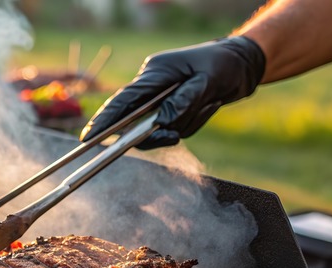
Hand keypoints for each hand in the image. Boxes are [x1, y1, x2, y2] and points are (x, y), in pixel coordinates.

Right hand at [80, 36, 265, 148]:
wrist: (242, 65)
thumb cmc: (224, 66)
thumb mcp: (208, 82)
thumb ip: (183, 101)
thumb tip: (162, 123)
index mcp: (155, 73)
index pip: (124, 100)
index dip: (104, 120)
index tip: (88, 138)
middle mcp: (152, 86)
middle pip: (137, 118)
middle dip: (151, 131)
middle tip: (168, 137)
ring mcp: (161, 98)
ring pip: (160, 127)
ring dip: (184, 123)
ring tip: (209, 103)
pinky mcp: (171, 108)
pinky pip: (175, 128)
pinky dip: (192, 123)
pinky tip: (209, 104)